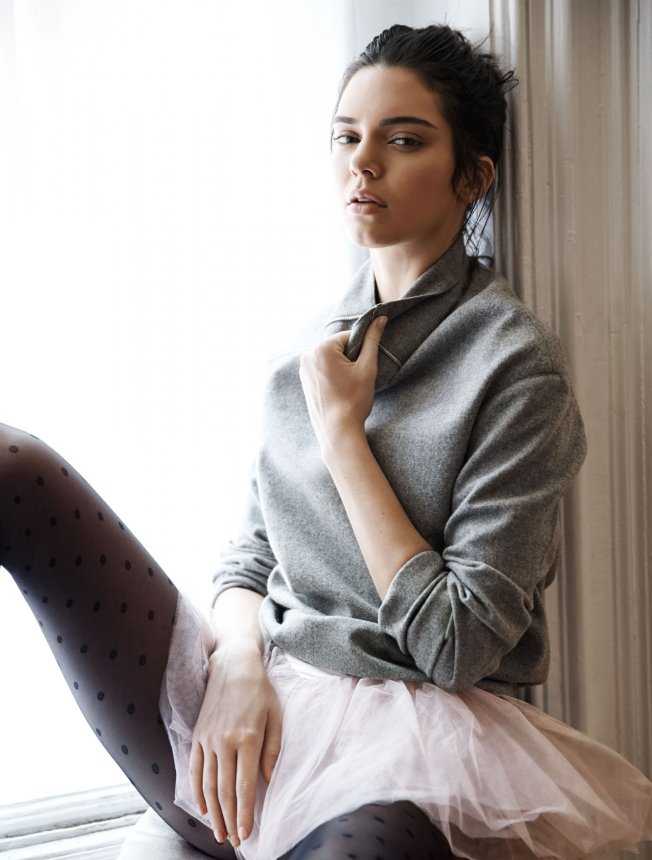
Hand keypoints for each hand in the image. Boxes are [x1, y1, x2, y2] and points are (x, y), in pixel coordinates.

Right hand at [189, 642, 282, 847]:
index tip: (246, 834)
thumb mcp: (276, 716)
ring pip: (209, 784)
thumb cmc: (260, 690)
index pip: (244, 787)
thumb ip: (273, 750)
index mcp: (247, 738)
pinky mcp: (198, 735)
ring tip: (220, 832)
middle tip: (234, 841)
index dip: (245, 814)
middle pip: (225, 791)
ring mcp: (208, 739)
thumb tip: (268, 782)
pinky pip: (196, 769)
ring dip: (214, 812)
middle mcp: (224, 742)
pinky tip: (204, 807)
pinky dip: (198, 791)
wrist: (233, 664)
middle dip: (230, 819)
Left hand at [298, 314, 387, 452]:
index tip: (362, 369)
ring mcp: (303, 368)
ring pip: (331, 358)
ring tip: (347, 387)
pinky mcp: (304, 380)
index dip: (361, 351)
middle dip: (350, 359)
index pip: (349, 337)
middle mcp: (307, 355)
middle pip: (338, 347)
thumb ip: (372, 340)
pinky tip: (339, 391)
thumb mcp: (367, 367)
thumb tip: (380, 317)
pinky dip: (333, 375)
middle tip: (355, 380)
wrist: (337, 431)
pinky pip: (323, 368)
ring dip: (342, 367)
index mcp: (321, 348)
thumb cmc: (354, 400)